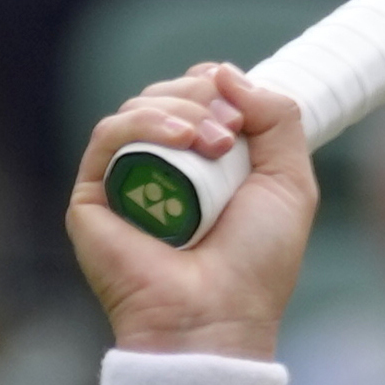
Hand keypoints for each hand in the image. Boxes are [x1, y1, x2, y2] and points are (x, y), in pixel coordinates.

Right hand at [67, 65, 316, 357]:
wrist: (218, 315)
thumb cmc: (257, 263)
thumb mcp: (290, 183)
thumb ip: (277, 119)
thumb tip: (225, 70)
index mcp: (207, 164)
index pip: (198, 97)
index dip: (216, 86)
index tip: (241, 102)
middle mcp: (164, 167)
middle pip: (168, 96)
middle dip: (203, 98)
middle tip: (230, 134)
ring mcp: (126, 179)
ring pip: (137, 109)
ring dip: (180, 111)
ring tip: (214, 143)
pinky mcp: (94, 195)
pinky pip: (109, 136)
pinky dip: (145, 125)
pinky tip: (181, 139)